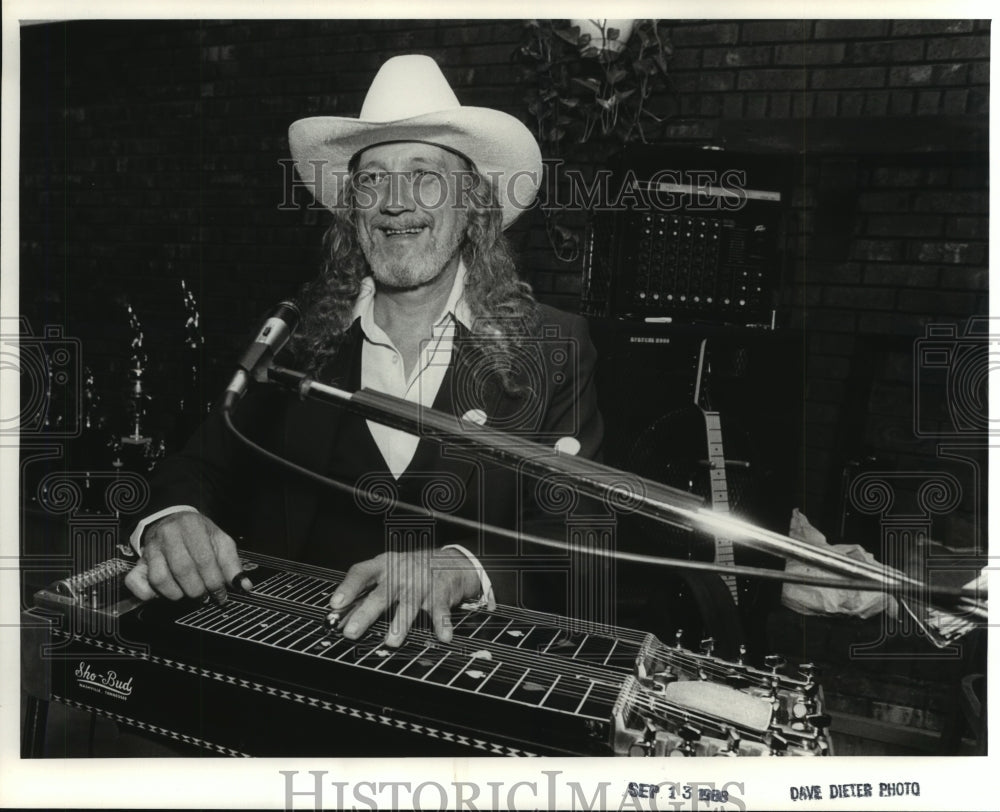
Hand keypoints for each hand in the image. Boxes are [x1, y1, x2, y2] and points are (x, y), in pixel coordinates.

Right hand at [124, 511, 249, 602]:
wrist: (171, 521)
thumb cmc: (198, 534)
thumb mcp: (220, 541)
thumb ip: (232, 563)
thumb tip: (244, 586)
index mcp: (192, 526)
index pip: (205, 559)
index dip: (215, 581)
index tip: (222, 595)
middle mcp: (169, 535)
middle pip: (183, 570)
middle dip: (198, 590)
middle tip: (206, 597)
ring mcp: (151, 548)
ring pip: (160, 578)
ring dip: (177, 594)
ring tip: (189, 594)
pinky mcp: (139, 561)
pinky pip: (137, 582)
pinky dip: (150, 594)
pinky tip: (165, 594)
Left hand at [329, 549, 480, 646]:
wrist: (448, 561)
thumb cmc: (410, 570)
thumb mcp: (386, 573)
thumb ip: (365, 592)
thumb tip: (340, 615)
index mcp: (383, 566)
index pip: (362, 573)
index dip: (348, 588)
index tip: (335, 604)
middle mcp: (401, 573)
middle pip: (382, 594)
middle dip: (366, 614)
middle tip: (352, 631)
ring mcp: (421, 583)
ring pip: (410, 604)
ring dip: (401, 623)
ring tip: (391, 641)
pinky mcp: (440, 593)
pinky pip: (440, 610)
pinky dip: (442, 623)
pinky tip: (442, 636)